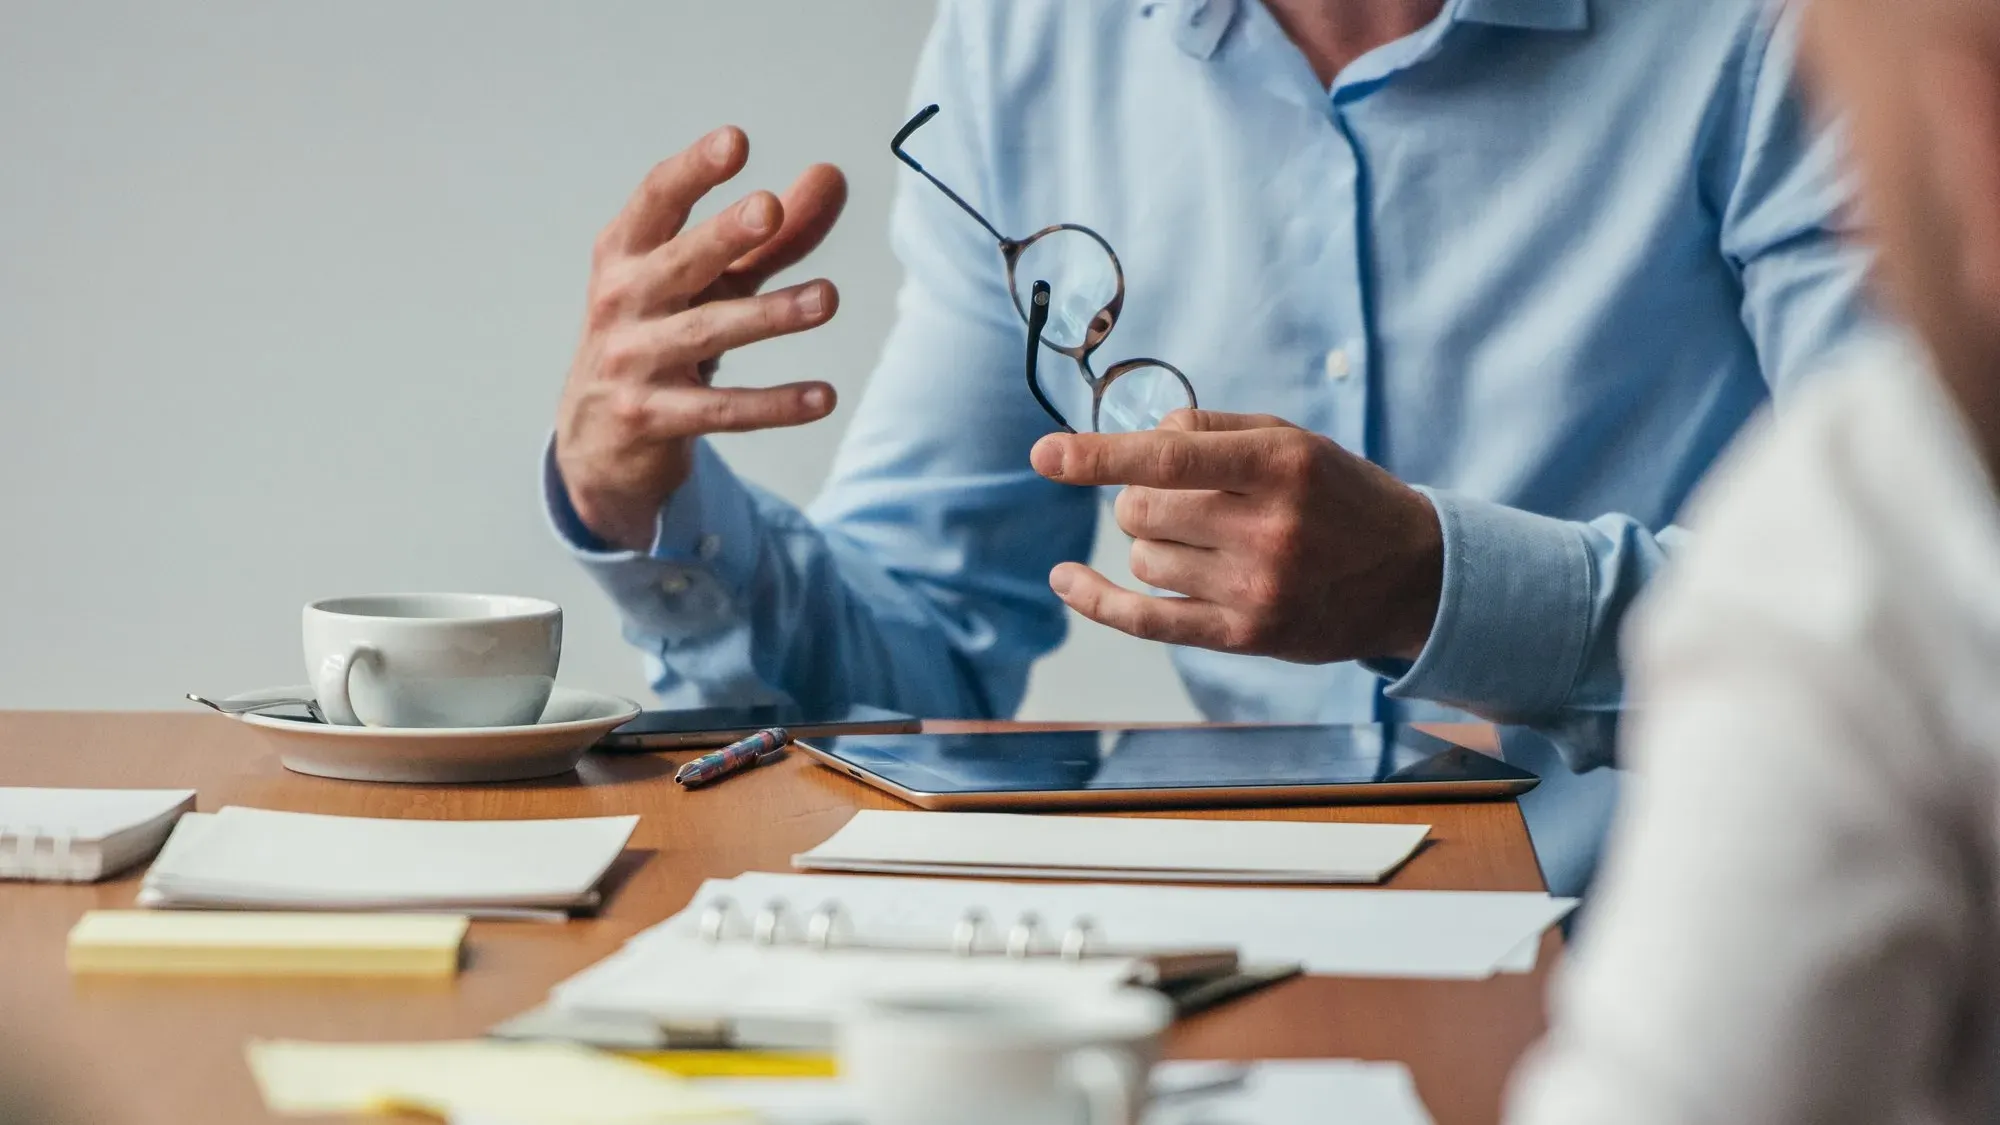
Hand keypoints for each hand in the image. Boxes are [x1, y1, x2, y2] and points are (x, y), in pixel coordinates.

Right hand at [555, 126, 847, 549]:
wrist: (597, 439)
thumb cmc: (661, 333)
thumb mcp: (710, 281)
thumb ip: (773, 235)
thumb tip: (833, 175)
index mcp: (628, 252)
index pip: (656, 199)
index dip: (694, 170)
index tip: (736, 140)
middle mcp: (622, 299)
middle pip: (678, 261)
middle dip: (723, 234)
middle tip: (770, 208)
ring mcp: (632, 361)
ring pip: (706, 332)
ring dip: (769, 315)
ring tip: (827, 298)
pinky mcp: (651, 417)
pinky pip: (721, 410)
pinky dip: (774, 404)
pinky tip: (824, 397)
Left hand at [1029, 411, 1443, 662]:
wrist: (1412, 577)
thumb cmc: (1341, 497)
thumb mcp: (1294, 441)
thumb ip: (1214, 428)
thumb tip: (1140, 436)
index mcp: (1280, 465)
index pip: (1168, 458)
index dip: (1098, 456)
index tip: (1045, 455)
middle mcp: (1268, 528)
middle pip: (1142, 511)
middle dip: (1141, 499)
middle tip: (1184, 500)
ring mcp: (1256, 588)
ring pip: (1144, 559)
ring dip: (1155, 544)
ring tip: (1208, 540)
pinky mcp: (1246, 635)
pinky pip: (1146, 620)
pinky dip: (1098, 599)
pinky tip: (1066, 581)